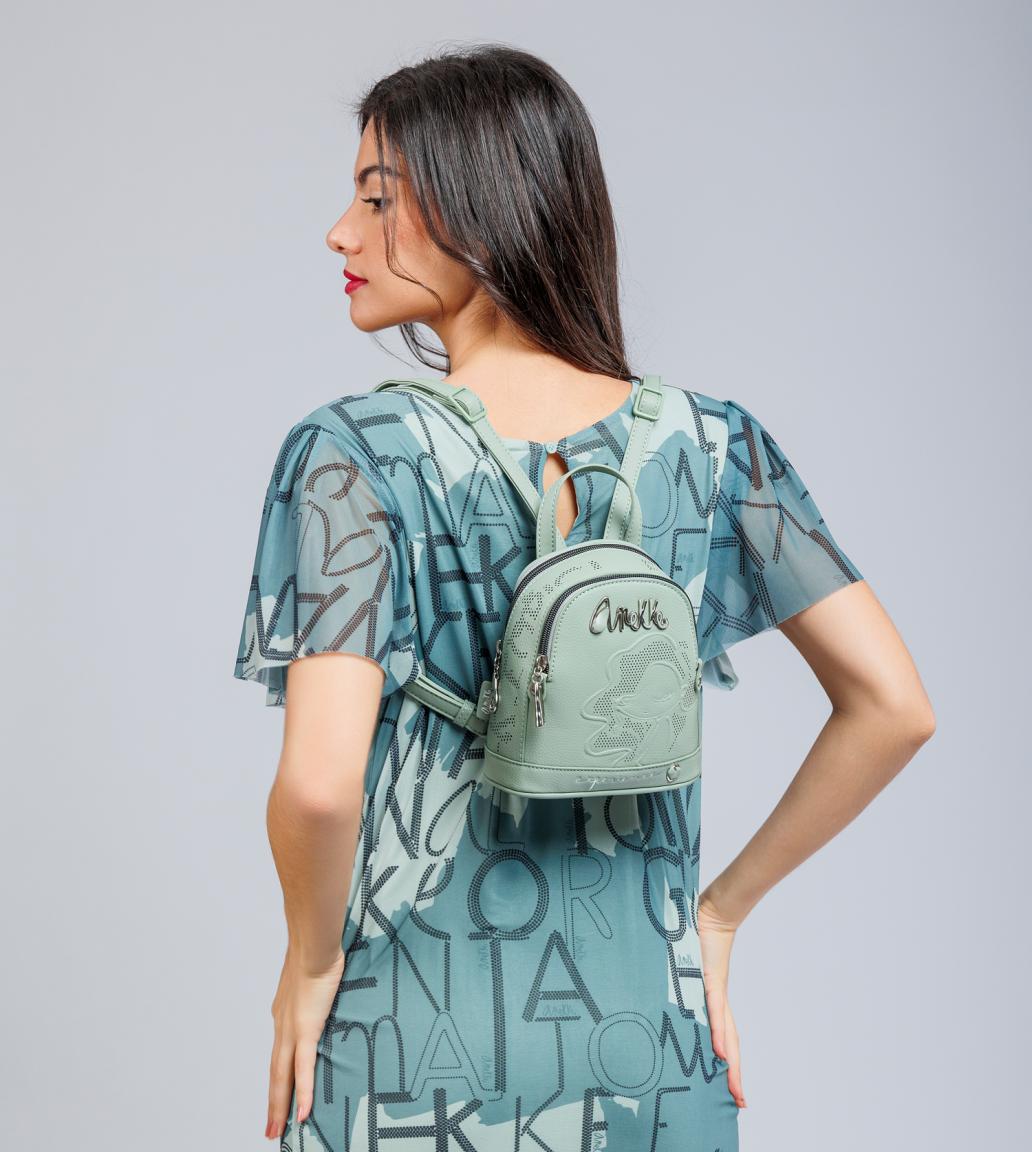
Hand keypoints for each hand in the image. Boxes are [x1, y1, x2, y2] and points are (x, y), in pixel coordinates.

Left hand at [266, 944, 346, 1139]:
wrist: (314, 943)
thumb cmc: (318, 952)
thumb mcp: (314, 975)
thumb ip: (316, 988)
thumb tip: (326, 986)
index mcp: (284, 1014)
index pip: (280, 1053)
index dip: (279, 1077)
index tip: (278, 1095)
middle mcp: (282, 1025)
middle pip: (276, 1072)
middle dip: (273, 1103)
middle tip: (270, 1129)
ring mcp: (291, 1030)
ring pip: (283, 1077)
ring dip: (279, 1106)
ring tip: (277, 1130)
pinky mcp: (305, 1029)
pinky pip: (303, 1068)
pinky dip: (302, 1093)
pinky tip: (302, 1114)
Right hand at [697, 893, 746, 1109]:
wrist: (711, 911)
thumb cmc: (695, 935)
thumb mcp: (682, 966)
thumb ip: (677, 980)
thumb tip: (658, 990)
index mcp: (711, 1000)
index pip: (722, 1037)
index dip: (727, 1063)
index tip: (733, 1090)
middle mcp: (717, 1001)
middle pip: (728, 1044)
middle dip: (733, 1074)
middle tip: (739, 1102)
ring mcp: (715, 991)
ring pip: (725, 1033)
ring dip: (729, 1062)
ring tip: (733, 1088)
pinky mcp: (711, 979)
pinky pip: (714, 1010)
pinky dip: (717, 1031)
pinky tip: (719, 1051)